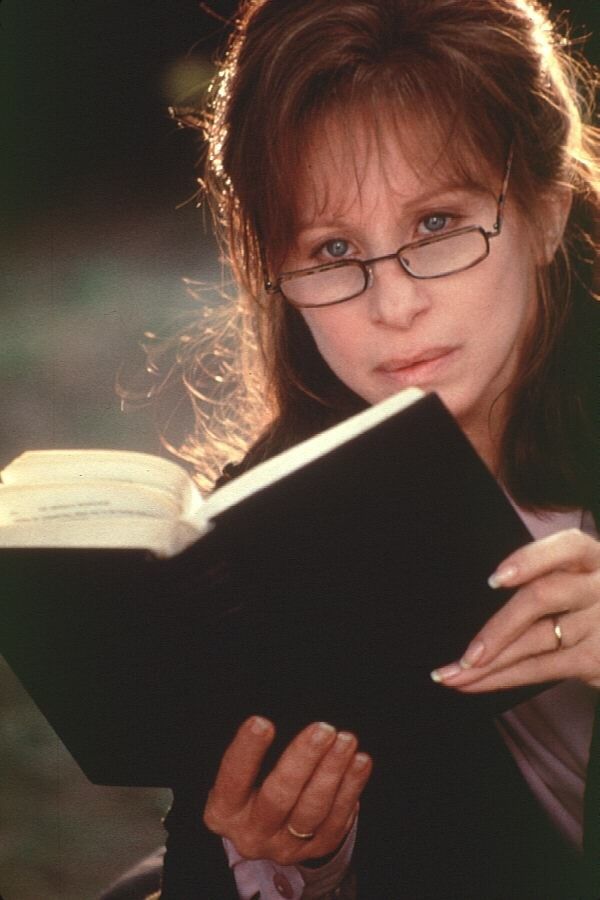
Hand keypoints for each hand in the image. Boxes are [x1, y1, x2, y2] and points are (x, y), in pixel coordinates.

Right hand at [203, 716, 371, 864]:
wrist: (268, 828)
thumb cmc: (252, 783)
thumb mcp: (242, 770)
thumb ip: (254, 749)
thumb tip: (279, 708)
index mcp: (224, 811)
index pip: (233, 780)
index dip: (247, 752)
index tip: (262, 722)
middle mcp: (251, 834)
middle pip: (278, 798)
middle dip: (303, 760)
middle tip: (323, 729)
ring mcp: (283, 847)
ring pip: (311, 812)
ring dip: (332, 773)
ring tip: (345, 741)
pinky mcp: (314, 850)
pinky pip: (336, 821)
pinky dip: (350, 789)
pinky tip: (359, 762)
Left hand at [430, 528, 599, 691]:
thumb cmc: (592, 605)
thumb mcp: (580, 579)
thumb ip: (549, 576)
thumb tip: (487, 590)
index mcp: (593, 558)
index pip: (567, 546)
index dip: (530, 559)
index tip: (495, 580)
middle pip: (542, 599)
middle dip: (497, 629)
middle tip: (466, 655)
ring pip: (534, 640)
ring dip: (488, 663)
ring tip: (453, 674)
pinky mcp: (597, 659)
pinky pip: (540, 668)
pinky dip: (501, 678)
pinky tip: (476, 683)